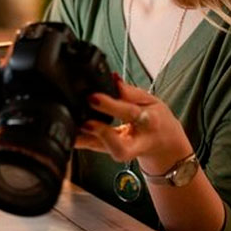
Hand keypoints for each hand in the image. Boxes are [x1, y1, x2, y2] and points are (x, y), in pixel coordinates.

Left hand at [76, 79, 192, 173]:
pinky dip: (79, 140)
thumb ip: (131, 92)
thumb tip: (113, 78)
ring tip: (68, 128)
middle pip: (119, 145)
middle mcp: (136, 141)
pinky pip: (93, 148)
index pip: (129, 113)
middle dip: (100, 134)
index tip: (92, 97)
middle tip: (83, 121)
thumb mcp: (151, 101)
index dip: (110, 106)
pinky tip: (68, 133)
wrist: (163, 145)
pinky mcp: (109, 152)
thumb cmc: (156, 120)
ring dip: (83, 140)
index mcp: (148, 122)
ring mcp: (122, 150)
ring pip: (103, 151)